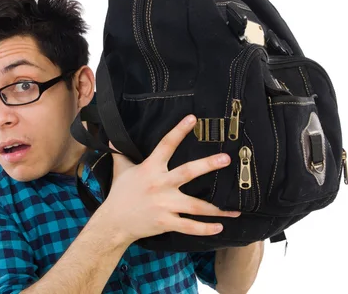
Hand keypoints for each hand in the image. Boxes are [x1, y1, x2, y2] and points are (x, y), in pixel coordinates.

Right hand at [100, 114, 240, 244]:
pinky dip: (205, 229)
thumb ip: (120, 152)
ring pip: (195, 205)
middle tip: (226, 158)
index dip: (179, 131)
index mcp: (151, 168)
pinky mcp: (166, 222)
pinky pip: (189, 226)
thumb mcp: (120, 169)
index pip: (166, 145)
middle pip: (188, 172)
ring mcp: (164, 205)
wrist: (114, 223)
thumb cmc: (119, 194)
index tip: (192, 119)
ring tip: (235, 209)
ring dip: (217, 208)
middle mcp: (160, 185)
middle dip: (208, 165)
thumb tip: (112, 136)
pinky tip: (220, 227)